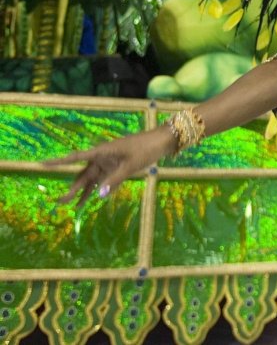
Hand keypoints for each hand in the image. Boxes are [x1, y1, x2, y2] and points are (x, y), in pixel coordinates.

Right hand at [43, 127, 174, 204]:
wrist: (163, 141)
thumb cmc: (145, 148)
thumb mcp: (130, 165)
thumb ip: (115, 180)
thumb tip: (98, 196)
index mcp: (101, 152)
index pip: (75, 158)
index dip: (58, 162)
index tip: (41, 165)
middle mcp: (103, 158)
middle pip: (83, 175)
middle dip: (72, 189)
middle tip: (60, 203)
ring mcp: (111, 163)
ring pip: (93, 180)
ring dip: (85, 192)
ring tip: (75, 207)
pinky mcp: (119, 167)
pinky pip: (106, 180)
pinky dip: (100, 189)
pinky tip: (94, 199)